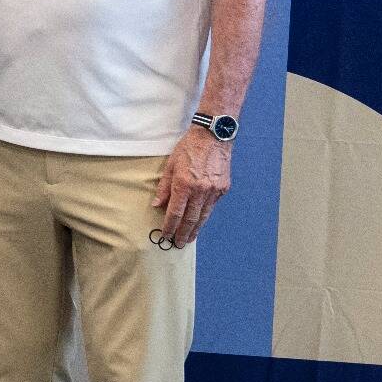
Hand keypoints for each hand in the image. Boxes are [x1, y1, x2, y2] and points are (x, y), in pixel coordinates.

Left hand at [152, 126, 231, 245]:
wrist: (213, 137)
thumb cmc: (188, 148)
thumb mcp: (170, 165)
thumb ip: (164, 187)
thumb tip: (157, 205)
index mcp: (184, 184)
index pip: (175, 212)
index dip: (170, 226)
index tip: (166, 236)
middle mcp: (200, 190)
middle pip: (190, 218)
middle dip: (183, 233)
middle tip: (178, 244)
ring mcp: (214, 190)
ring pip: (204, 215)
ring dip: (196, 229)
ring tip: (189, 238)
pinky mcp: (223, 188)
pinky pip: (212, 206)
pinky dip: (205, 216)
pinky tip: (200, 222)